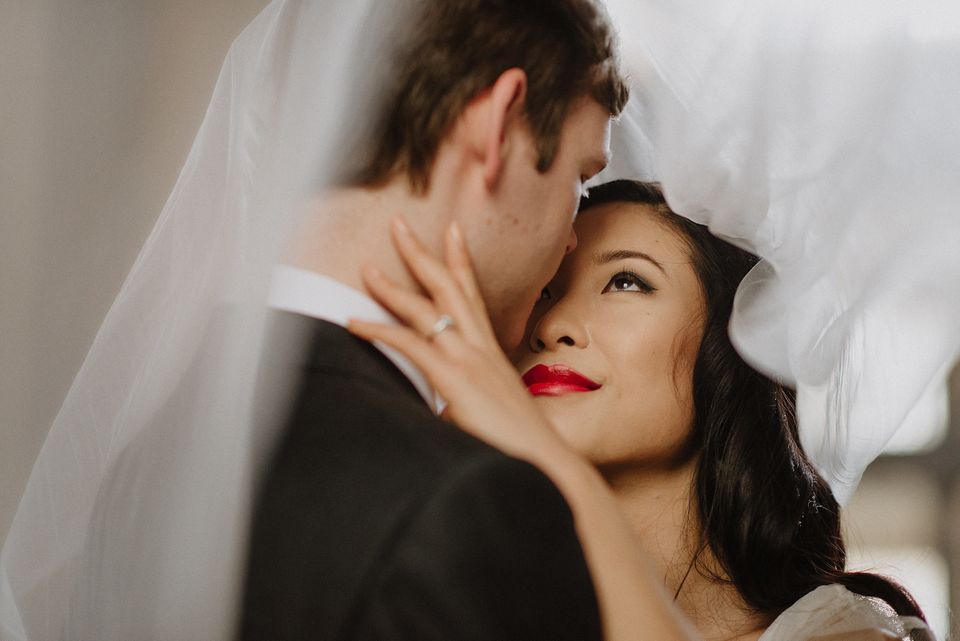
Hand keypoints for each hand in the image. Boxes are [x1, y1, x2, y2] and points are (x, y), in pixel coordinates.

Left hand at [347, 218, 568, 465]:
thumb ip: (461, 402)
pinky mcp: (455, 379)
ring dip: (393, 285)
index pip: (473, 295)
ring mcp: (469, 359)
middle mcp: (481, 347)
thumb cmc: (519, 445)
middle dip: (422, 253)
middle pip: (449, 287)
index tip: (452, 230)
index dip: (461, 260)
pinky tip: (353, 323)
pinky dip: (378, 331)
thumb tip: (439, 412)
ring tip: (366, 267)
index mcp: (490, 351)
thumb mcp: (486, 413)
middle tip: (398, 224)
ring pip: (426, 309)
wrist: (545, 464)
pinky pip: (409, 345)